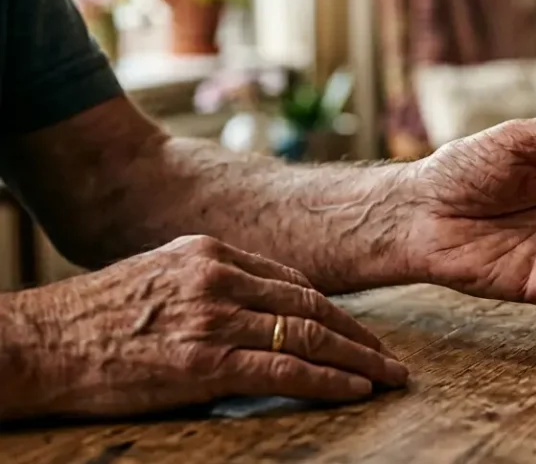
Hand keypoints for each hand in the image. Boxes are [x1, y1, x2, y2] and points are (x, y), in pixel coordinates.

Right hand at [1, 235, 406, 420]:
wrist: (38, 343)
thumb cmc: (92, 318)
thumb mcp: (158, 276)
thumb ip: (211, 284)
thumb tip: (256, 313)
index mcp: (209, 252)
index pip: (292, 282)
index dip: (333, 311)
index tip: (358, 331)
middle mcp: (218, 277)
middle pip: (310, 306)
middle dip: (358, 335)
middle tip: (391, 357)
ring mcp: (214, 318)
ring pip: (308, 336)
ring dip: (357, 359)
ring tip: (388, 377)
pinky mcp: (206, 362)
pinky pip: (285, 372)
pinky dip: (327, 381)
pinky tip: (354, 390)